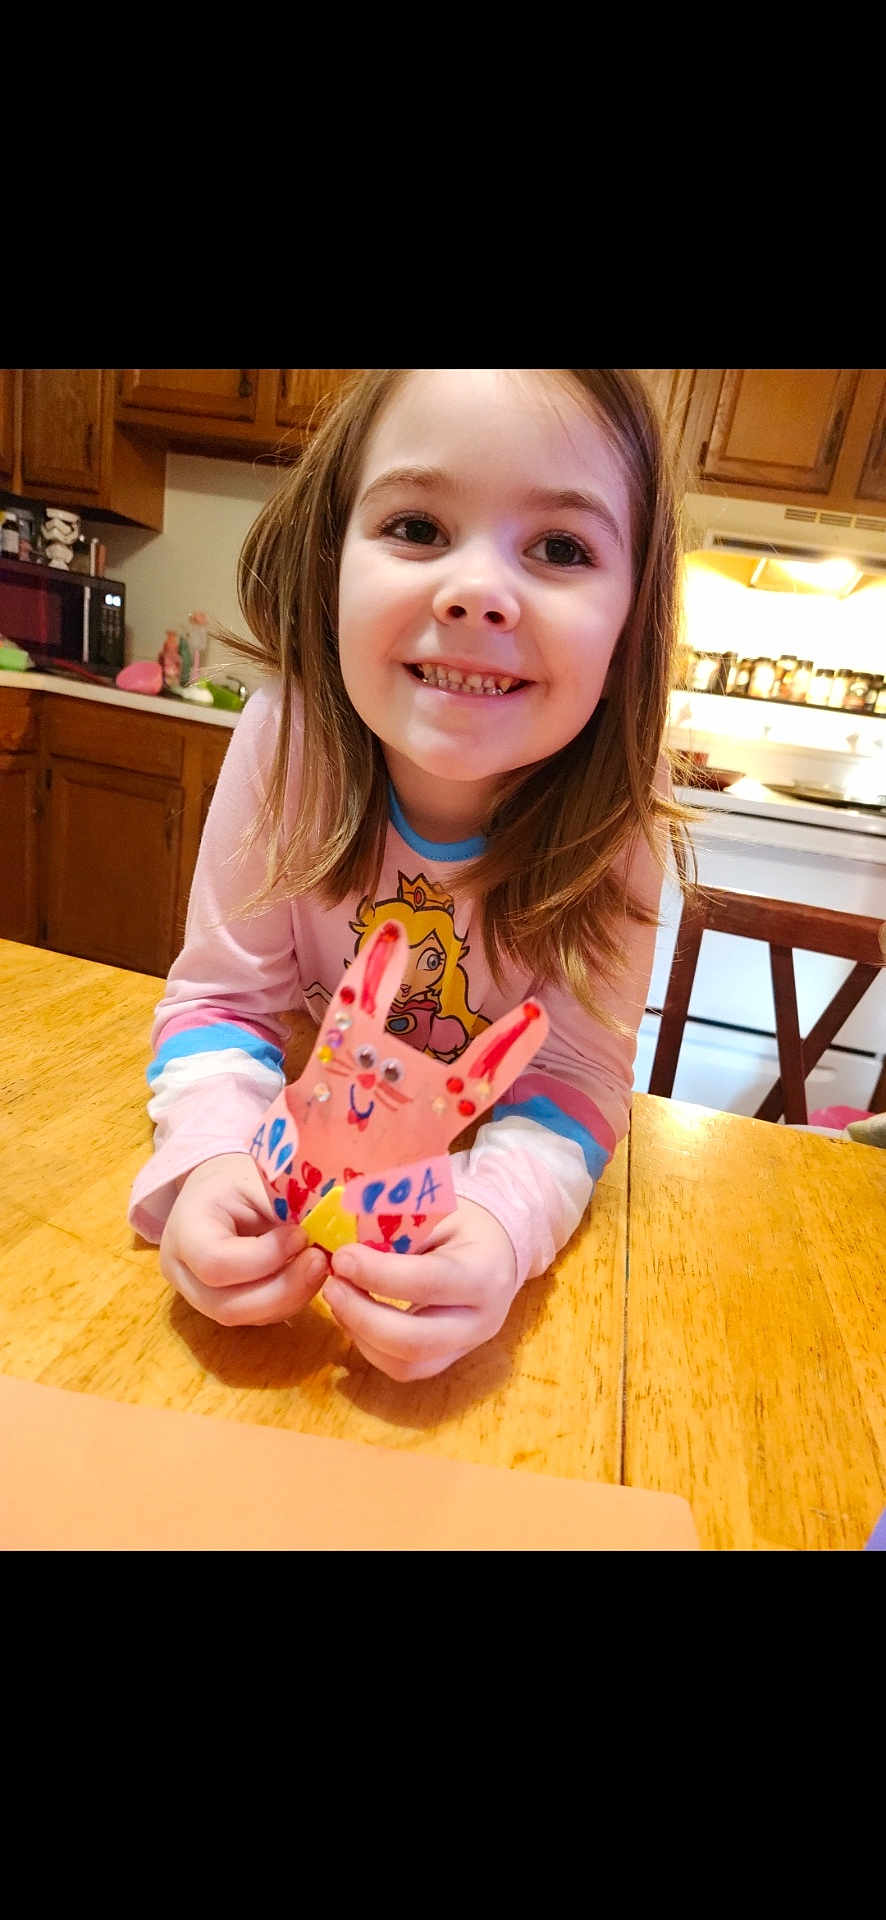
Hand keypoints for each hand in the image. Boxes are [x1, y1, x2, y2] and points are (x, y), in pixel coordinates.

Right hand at [160, 1152, 328, 1326]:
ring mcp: (198, 1294)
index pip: (215, 1262)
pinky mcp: (223, 1305)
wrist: (221, 1186)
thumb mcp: (259, 1178)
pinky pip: (256, 1317)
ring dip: (291, 1297)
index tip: (300, 1235)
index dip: (264, 1257)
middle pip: (227, 1305)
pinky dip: (288, 1301)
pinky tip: (308, 1276)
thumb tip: (326, 1228)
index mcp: (185, 1230)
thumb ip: (284, 1207)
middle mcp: (182, 1271)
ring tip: (319, 1265)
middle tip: (321, 1261)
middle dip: (283, 1289)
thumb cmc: (241, 1177)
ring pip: (244, 1317)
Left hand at [321, 1197, 517, 1381]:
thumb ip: (396, 1228)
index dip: (377, 1273)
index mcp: (484, 1273)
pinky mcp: (447, 1360)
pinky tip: (353, 1315)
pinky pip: (403, 1368)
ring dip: (360, 1335)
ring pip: (406, 1364)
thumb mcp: (437, 1211)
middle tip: (332, 1286)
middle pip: (415, 1340)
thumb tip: (344, 1243)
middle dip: (361, 1316)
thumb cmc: (463, 1224)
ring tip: (338, 1298)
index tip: (342, 1257)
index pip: (428, 1282)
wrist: (497, 1251)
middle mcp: (481, 1320)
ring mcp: (466, 1347)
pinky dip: (368, 1346)